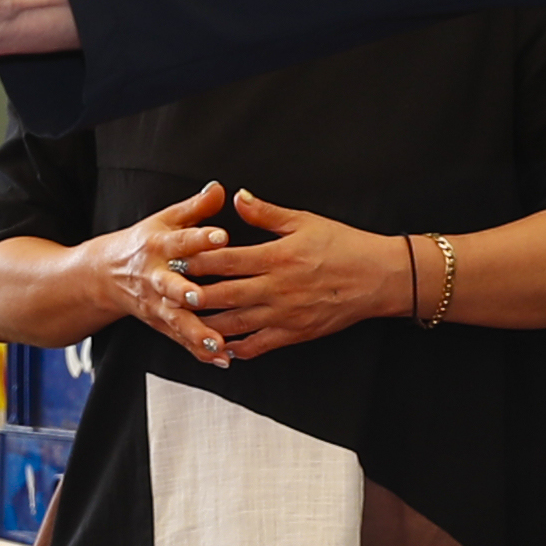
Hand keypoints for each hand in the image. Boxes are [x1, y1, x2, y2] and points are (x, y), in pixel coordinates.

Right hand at [92, 181, 236, 364]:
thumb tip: (220, 188)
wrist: (102, 275)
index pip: (181, 240)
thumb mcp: (164, 220)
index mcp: (158, 246)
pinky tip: (222, 358)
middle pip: (170, 285)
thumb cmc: (143, 243)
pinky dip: (200, 351)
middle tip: (200, 295)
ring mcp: (156, 304)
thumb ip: (195, 207)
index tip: (221, 235)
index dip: (200, 237)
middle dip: (184, 291)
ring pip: (176, 319)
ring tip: (219, 341)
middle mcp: (155, 277)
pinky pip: (180, 339)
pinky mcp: (160, 323)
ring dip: (196, 332)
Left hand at [190, 191, 411, 358]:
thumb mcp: (304, 221)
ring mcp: (285, 313)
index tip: (176, 258)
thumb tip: (237, 196)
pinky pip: (260, 345)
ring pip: (236, 323)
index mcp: (276, 256)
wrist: (378, 278)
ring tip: (184, 323)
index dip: (198, 260)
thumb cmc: (343, 245)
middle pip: (224, 294)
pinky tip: (222, 347)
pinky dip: (238, 348)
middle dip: (193, 296)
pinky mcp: (295, 333)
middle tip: (168, 295)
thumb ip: (266, 213)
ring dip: (208, 324)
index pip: (226, 260)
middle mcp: (276, 287)